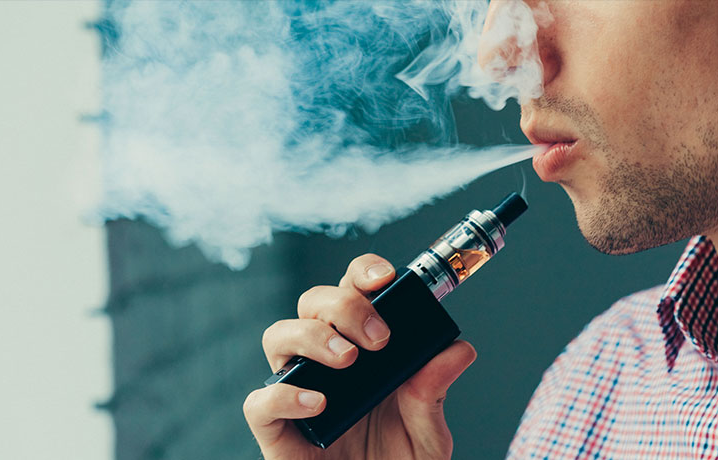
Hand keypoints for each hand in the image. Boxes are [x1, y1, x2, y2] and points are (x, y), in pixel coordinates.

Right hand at [243, 254, 476, 459]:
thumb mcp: (428, 431)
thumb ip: (434, 393)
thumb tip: (459, 350)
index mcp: (361, 347)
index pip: (351, 289)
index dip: (361, 272)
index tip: (385, 277)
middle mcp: (324, 360)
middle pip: (312, 302)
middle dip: (343, 306)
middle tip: (378, 338)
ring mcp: (295, 390)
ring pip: (277, 336)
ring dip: (311, 336)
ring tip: (347, 360)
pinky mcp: (275, 430)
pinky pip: (259, 401)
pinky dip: (285, 395)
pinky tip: (320, 402)